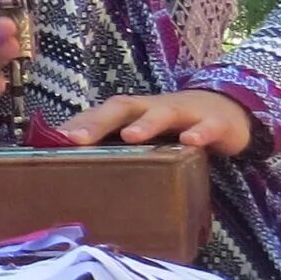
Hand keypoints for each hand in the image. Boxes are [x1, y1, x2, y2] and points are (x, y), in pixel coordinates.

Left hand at [58, 90, 252, 155]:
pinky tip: (190, 141)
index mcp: (132, 113)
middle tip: (76, 139)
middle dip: (98, 122)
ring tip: (130, 136)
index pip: (98, 114)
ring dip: (146, 123)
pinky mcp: (216, 123)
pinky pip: (208, 126)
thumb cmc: (173, 128)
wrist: (227, 111)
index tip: (52, 142)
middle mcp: (153, 108)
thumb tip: (76, 172)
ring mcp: (185, 113)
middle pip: (123, 107)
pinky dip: (200, 132)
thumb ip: (115, 148)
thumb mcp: (144, 135)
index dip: (76, 125)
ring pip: (163, 113)